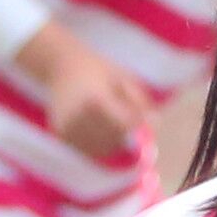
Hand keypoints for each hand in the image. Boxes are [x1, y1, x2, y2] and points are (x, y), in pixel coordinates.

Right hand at [16, 26, 156, 160]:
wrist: (61, 66)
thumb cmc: (97, 69)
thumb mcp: (124, 76)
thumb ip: (140, 100)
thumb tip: (154, 123)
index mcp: (95, 100)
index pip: (125, 124)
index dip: (137, 123)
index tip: (142, 114)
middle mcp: (78, 117)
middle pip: (115, 139)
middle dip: (125, 131)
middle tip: (121, 113)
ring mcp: (68, 129)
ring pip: (103, 148)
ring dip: (113, 139)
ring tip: (108, 117)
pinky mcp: (62, 136)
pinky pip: (90, 150)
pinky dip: (99, 143)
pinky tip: (98, 125)